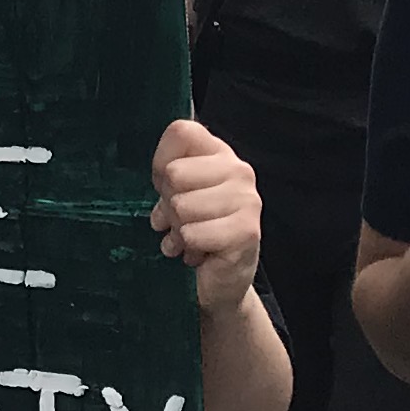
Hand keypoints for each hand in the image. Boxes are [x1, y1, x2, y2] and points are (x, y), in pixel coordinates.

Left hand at [149, 118, 261, 313]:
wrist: (220, 278)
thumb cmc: (195, 228)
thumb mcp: (173, 194)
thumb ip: (165, 175)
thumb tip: (163, 180)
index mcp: (219, 152)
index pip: (181, 132)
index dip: (161, 162)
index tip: (168, 186)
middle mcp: (238, 169)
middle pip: (174, 173)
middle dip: (168, 204)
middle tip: (180, 220)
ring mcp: (247, 199)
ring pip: (182, 205)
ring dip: (178, 230)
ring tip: (189, 237)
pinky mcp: (247, 230)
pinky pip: (193, 233)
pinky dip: (189, 247)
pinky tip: (200, 252)